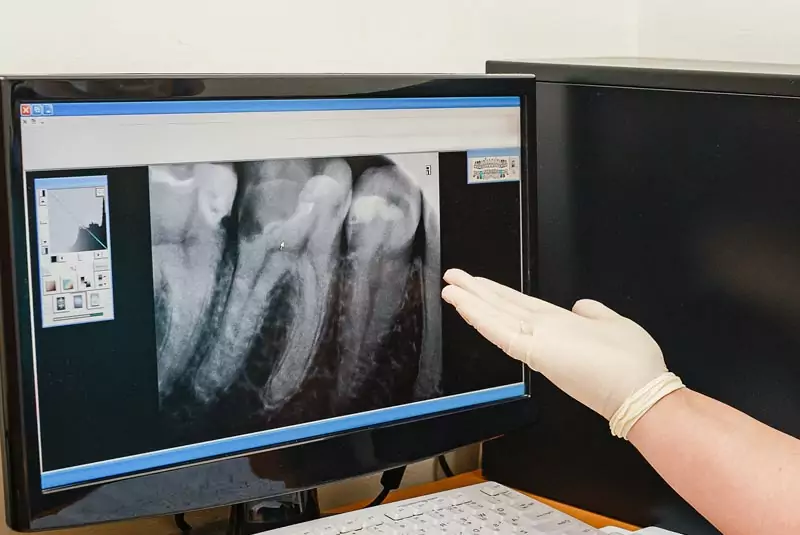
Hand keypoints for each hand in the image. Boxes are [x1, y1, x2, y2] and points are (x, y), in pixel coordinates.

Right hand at [441, 269, 667, 419]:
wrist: (640, 392)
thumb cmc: (631, 364)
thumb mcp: (614, 325)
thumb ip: (594, 313)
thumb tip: (581, 304)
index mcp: (559, 326)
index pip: (519, 307)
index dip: (497, 294)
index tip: (477, 283)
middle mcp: (543, 333)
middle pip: (502, 309)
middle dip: (476, 293)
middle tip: (452, 278)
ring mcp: (537, 342)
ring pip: (497, 317)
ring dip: (471, 300)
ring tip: (450, 286)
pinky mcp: (534, 351)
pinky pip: (500, 331)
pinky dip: (479, 316)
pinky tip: (463, 303)